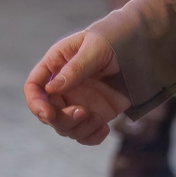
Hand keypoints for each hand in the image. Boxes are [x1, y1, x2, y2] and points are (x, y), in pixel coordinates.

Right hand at [24, 30, 130, 144]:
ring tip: (100, 119)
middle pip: (48, 113)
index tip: (47, 113)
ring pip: (65, 128)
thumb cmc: (114, 39)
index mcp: (56, 65)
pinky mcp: (95, 114)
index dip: (35, 102)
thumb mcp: (95, 48)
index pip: (34, 87)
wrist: (141, 49)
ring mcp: (78, 102)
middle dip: (62, 119)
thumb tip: (51, 89)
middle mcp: (63, 87)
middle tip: (83, 112)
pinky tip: (105, 127)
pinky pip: (85, 134)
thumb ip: (75, 68)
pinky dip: (92, 137)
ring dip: (79, 129)